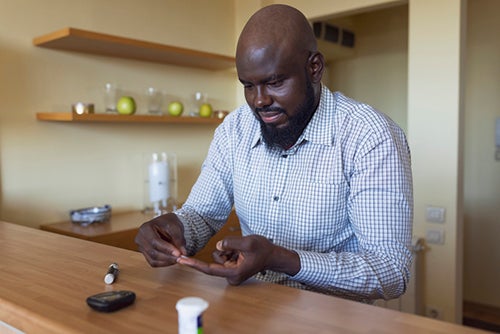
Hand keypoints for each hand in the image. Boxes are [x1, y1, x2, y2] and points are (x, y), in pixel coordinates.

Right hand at [135, 213, 186, 266]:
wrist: (166, 224)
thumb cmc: (169, 223)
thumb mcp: (176, 226)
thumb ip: (178, 239)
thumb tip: (182, 252)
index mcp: (145, 228)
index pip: (154, 241)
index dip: (166, 249)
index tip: (178, 253)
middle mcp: (140, 239)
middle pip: (153, 252)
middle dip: (168, 257)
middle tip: (180, 258)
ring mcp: (142, 248)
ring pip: (153, 260)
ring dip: (167, 261)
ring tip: (178, 259)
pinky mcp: (145, 255)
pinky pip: (153, 263)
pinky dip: (164, 263)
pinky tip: (172, 260)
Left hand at [177, 235, 299, 284]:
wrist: (273, 255)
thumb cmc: (263, 249)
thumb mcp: (248, 242)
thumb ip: (230, 243)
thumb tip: (217, 246)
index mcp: (233, 273)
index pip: (209, 269)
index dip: (194, 264)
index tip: (181, 260)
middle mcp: (231, 276)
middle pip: (215, 261)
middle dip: (225, 251)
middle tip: (240, 249)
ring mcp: (231, 274)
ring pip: (218, 258)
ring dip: (228, 250)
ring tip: (242, 251)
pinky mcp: (231, 269)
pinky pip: (223, 257)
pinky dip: (230, 251)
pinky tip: (241, 252)